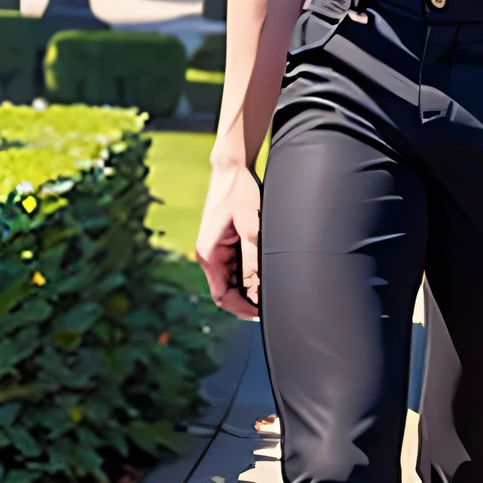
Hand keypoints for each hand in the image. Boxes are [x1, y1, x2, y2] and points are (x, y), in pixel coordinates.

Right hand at [195, 161, 261, 319]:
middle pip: (226, 292)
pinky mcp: (224, 243)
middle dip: (247, 301)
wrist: (232, 167)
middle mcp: (208, 255)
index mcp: (209, 254)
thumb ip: (253, 261)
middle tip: (274, 304)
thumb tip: (257, 292)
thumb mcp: (251, 227)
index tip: (264, 314)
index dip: (242, 310)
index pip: (222, 297)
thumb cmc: (240, 192)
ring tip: (273, 289)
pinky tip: (266, 272)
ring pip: (232, 280)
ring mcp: (215, 249)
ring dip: (249, 287)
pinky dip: (249, 273)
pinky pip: (235, 266)